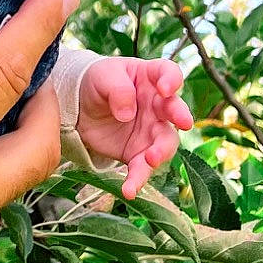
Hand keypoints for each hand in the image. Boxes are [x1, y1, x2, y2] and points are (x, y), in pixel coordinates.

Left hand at [75, 55, 192, 198]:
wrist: (78, 107)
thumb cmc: (97, 82)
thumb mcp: (103, 76)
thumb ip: (117, 89)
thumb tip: (127, 113)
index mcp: (151, 78)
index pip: (169, 73)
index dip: (172, 80)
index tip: (165, 89)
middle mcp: (157, 105)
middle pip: (175, 111)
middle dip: (180, 117)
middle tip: (183, 123)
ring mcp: (150, 131)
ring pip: (165, 143)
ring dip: (161, 152)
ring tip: (150, 160)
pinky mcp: (137, 153)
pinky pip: (142, 168)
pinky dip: (137, 179)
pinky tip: (129, 189)